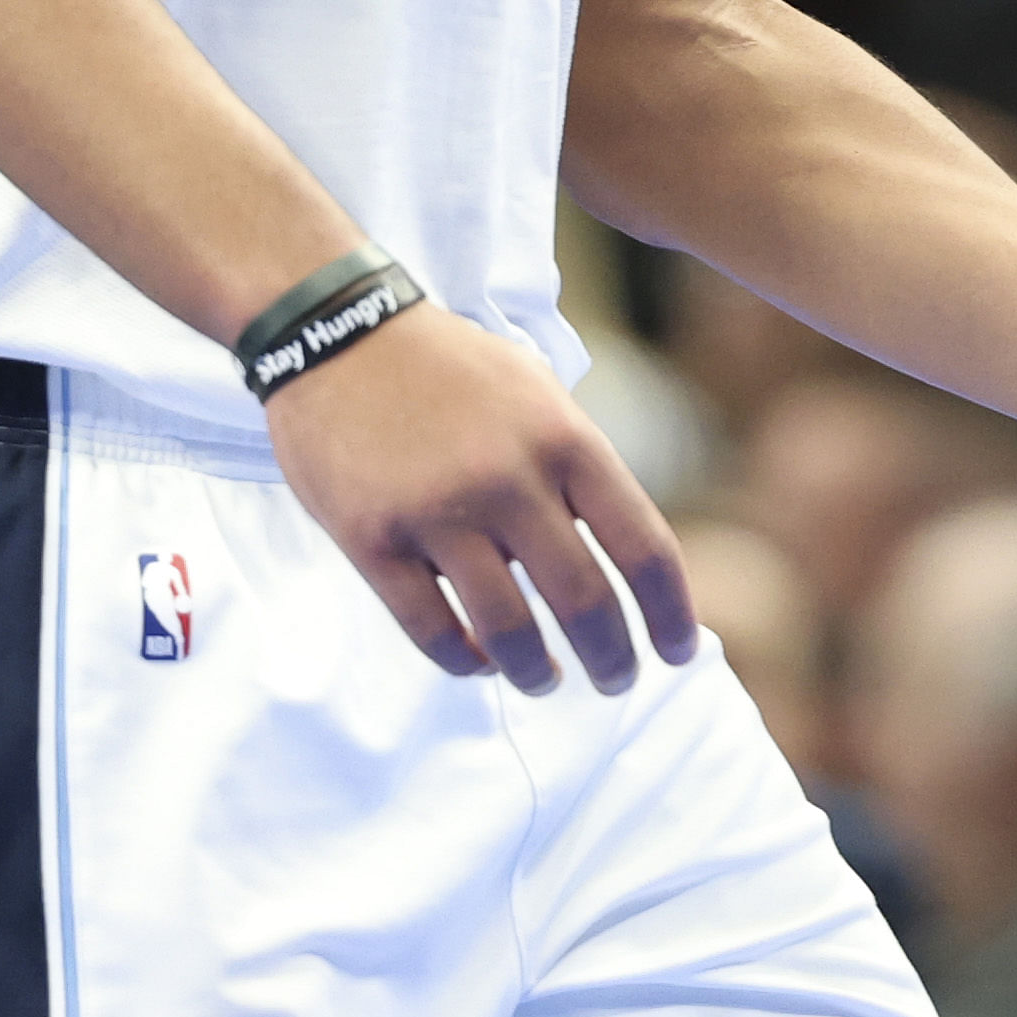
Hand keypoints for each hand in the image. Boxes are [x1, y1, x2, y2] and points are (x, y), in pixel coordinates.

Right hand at [262, 306, 699, 694]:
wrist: (338, 335)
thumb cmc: (452, 370)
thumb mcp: (539, 395)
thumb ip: (580, 467)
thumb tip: (624, 554)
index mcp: (566, 440)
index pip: (643, 545)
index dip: (670, 612)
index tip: (678, 651)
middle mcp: (510, 480)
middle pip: (584, 600)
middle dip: (612, 658)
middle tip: (617, 680)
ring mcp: (438, 513)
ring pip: (508, 630)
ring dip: (536, 671)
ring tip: (547, 681)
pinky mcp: (372, 540)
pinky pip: (430, 630)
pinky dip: (465, 661)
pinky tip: (481, 664)